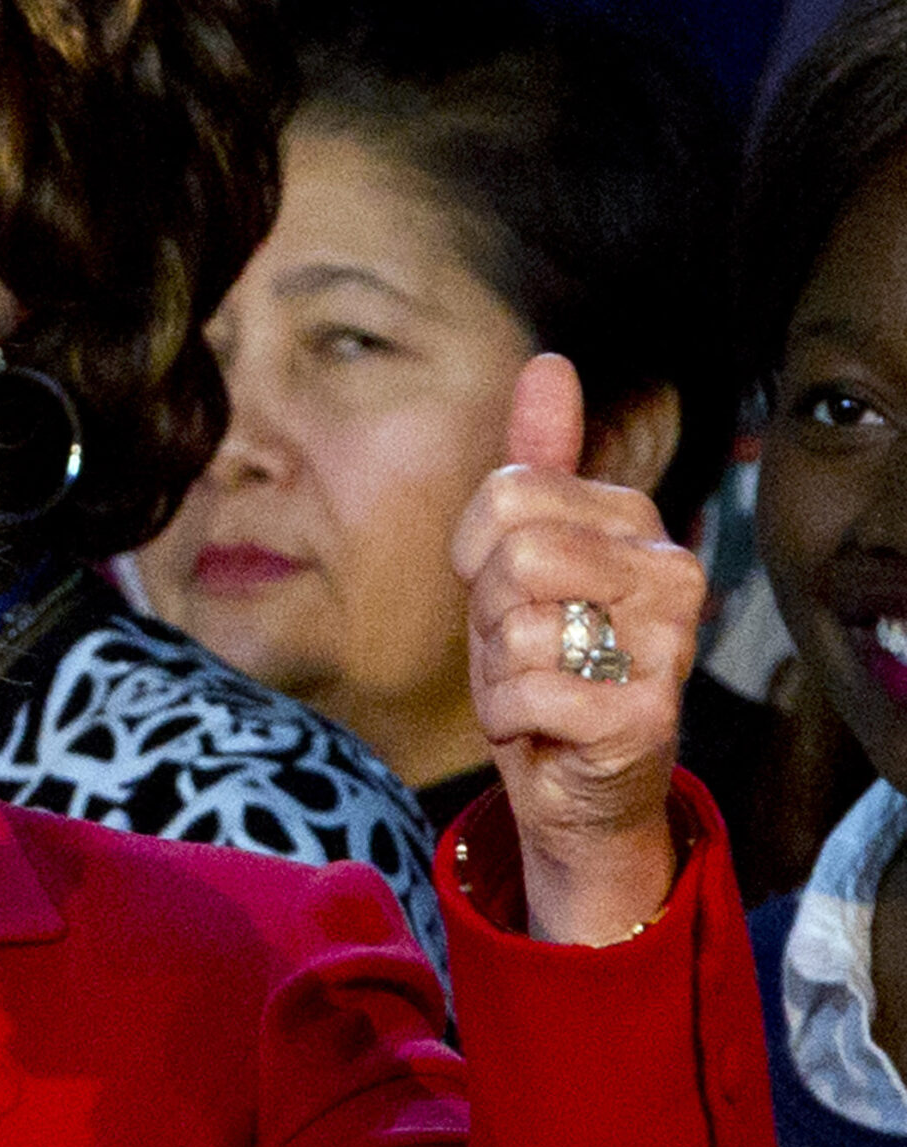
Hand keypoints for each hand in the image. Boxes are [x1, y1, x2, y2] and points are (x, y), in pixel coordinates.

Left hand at [450, 355, 701, 943]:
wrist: (574, 782)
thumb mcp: (520, 560)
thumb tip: (549, 364)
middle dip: (489, 613)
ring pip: (517, 625)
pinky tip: (540, 728)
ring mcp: (667, 645)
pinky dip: (507, 719)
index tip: (505, 592)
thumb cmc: (546, 663)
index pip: (507, 494)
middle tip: (521, 646)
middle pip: (515, 554)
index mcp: (635, 520)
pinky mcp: (645, 715)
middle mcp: (670, 572)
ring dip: (498, 671)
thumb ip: (535, 467)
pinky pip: (525, 693)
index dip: (475, 554)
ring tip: (536, 686)